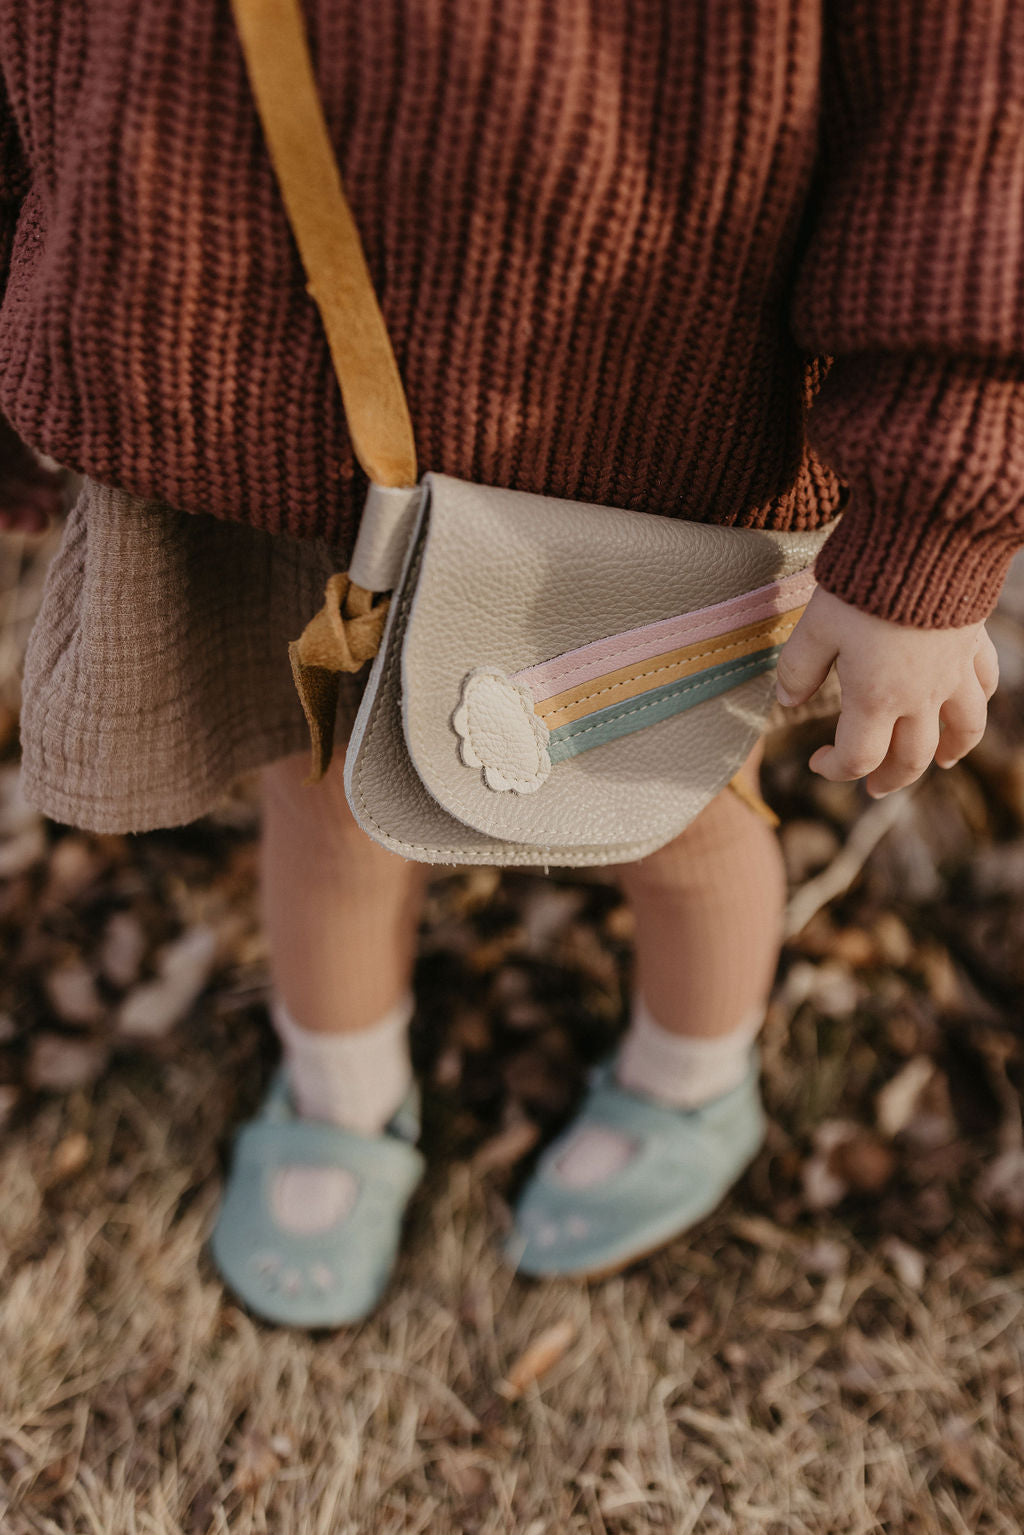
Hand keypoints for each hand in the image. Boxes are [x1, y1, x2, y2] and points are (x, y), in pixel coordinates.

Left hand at [775, 586, 998, 796]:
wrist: (925, 542)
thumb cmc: (863, 585)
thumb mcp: (816, 627)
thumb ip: (798, 669)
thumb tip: (786, 701)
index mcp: (875, 699)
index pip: (857, 758)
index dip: (833, 770)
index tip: (816, 762)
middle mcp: (920, 696)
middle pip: (910, 758)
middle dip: (889, 779)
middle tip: (873, 788)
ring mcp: (953, 673)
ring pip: (962, 731)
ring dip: (948, 753)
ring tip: (939, 763)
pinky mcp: (974, 645)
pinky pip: (985, 686)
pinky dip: (976, 705)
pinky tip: (967, 708)